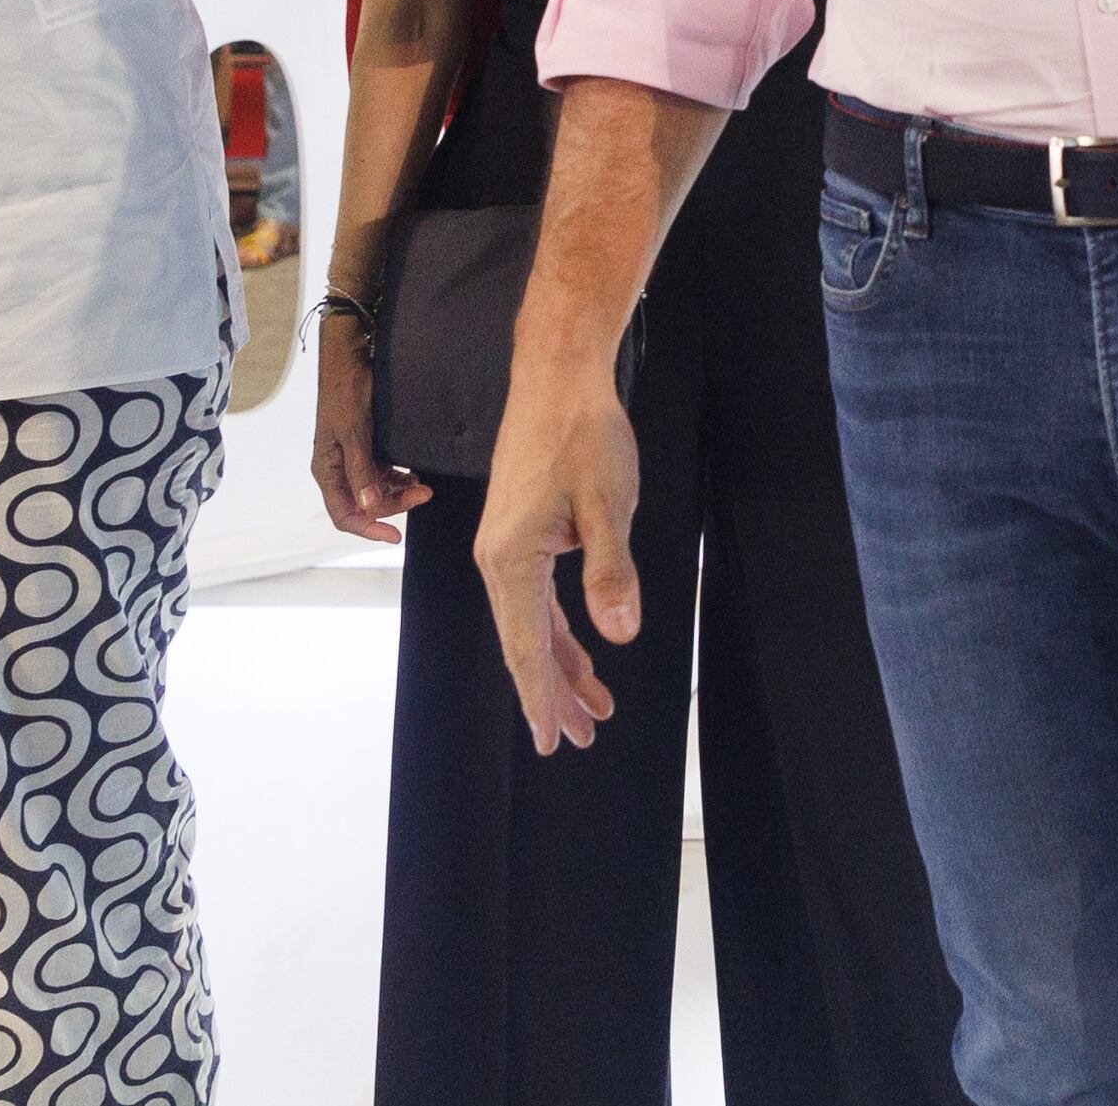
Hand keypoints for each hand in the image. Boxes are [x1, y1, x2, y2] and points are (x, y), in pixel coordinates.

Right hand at [309, 334, 424, 543]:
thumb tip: (367, 507)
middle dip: (394, 505)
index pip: (344, 515)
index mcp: (326, 470)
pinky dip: (399, 477)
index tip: (394, 536)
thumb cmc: (345, 389)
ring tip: (424, 484)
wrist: (350, 356)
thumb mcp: (355, 430)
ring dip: (400, 492)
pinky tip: (415, 472)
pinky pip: (383, 473)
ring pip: (376, 490)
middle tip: (424, 494)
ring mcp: (352, 458)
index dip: (368, 529)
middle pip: (364, 505)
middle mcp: (337, 468)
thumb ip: (361, 469)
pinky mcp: (366, 446)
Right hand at [477, 356, 637, 753]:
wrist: (558, 377)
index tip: (552, 740)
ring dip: (561, 665)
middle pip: (525, 645)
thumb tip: (619, 632)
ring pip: (532, 624)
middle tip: (578, 739)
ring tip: (590, 707)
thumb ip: (610, 572)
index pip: (526, 647)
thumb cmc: (582, 433)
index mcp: (511, 559)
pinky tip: (581, 649)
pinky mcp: (521, 533)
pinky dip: (559, 629)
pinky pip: (537, 598)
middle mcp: (498, 559)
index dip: (542, 697)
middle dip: (554, 694)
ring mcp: (506, 547)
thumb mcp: (609, 503)